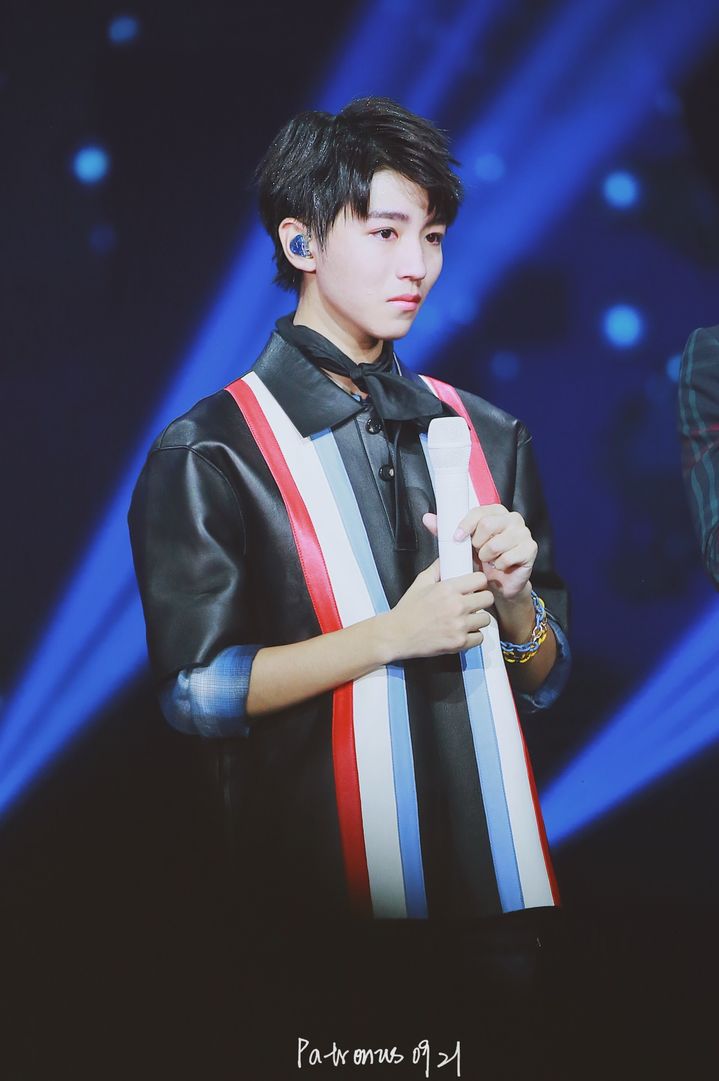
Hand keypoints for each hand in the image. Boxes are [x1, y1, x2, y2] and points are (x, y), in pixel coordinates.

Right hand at [384, 560, 493, 660]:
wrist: (397, 635)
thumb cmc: (407, 610)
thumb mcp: (420, 583)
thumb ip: (436, 569)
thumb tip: (446, 559)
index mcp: (447, 589)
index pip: (480, 579)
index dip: (478, 582)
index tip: (474, 587)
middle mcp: (456, 606)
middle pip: (488, 598)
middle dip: (481, 599)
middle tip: (473, 603)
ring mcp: (459, 626)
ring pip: (486, 619)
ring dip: (477, 618)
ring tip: (466, 619)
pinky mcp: (459, 643)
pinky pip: (479, 637)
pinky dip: (473, 636)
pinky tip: (463, 632)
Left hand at [422, 506, 536, 603]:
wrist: (498, 583)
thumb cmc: (481, 561)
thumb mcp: (461, 545)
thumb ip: (445, 531)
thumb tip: (426, 518)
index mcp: (495, 511)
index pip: (478, 511)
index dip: (465, 525)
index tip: (457, 538)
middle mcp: (512, 518)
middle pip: (487, 524)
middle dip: (477, 543)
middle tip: (477, 552)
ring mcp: (523, 532)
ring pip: (496, 543)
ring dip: (487, 556)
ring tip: (488, 560)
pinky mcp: (530, 549)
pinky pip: (508, 557)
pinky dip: (499, 566)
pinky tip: (500, 567)